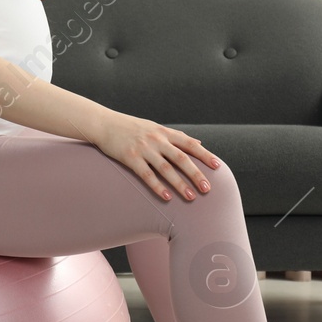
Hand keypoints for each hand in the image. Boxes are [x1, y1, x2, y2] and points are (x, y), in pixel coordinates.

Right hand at [90, 112, 220, 201]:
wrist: (104, 123)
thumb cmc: (131, 127)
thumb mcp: (155, 127)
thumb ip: (176, 136)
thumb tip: (198, 143)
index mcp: (164, 132)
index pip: (189, 144)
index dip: (204, 155)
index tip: (217, 166)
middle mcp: (156, 140)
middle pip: (181, 158)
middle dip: (196, 174)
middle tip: (207, 189)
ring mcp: (143, 149)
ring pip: (166, 169)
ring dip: (180, 184)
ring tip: (191, 197)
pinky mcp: (130, 158)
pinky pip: (146, 175)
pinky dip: (158, 187)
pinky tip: (167, 197)